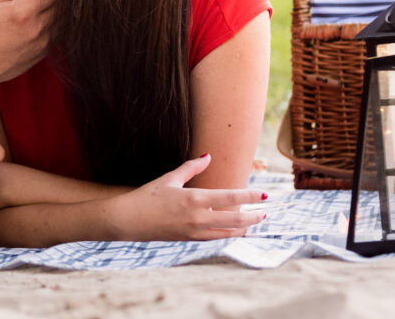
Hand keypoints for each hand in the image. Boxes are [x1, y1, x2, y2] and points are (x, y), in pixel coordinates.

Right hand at [107, 154, 267, 240]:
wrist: (129, 220)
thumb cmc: (147, 196)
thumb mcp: (169, 179)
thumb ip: (191, 168)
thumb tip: (207, 156)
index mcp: (194, 199)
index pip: (231, 197)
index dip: (250, 196)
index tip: (264, 195)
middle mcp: (198, 217)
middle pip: (236, 219)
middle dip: (253, 216)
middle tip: (265, 212)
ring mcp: (195, 231)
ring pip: (228, 232)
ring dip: (244, 227)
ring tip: (253, 222)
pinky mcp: (189, 239)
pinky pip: (215, 237)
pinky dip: (228, 234)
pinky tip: (233, 230)